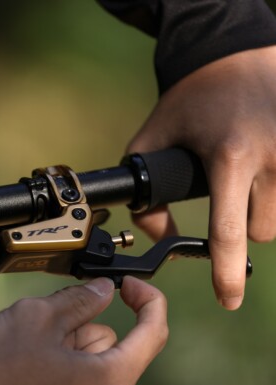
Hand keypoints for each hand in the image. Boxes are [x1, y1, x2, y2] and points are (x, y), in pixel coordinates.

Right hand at [0, 276, 167, 384]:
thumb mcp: (41, 316)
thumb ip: (81, 298)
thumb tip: (102, 290)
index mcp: (109, 379)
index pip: (152, 333)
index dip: (147, 300)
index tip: (129, 284)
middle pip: (109, 346)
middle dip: (82, 326)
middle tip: (44, 324)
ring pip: (88, 365)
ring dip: (66, 347)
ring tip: (27, 348)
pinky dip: (56, 369)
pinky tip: (24, 369)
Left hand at [127, 45, 275, 309]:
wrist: (235, 57)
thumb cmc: (192, 99)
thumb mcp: (153, 139)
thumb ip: (147, 195)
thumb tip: (161, 238)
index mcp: (229, 157)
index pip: (228, 230)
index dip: (227, 272)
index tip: (228, 300)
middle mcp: (274, 157)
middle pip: (259, 231)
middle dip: (239, 224)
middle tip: (226, 190)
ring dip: (260, 209)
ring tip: (245, 173)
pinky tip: (262, 170)